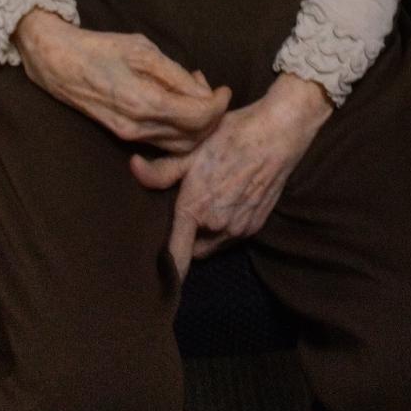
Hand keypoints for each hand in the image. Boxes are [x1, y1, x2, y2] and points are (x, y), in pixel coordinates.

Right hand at [13, 8, 230, 152]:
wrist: (58, 63)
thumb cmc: (100, 49)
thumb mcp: (142, 50)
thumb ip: (175, 74)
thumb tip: (202, 91)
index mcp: (144, 102)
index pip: (197, 117)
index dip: (218, 105)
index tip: (225, 89)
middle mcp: (138, 127)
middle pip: (192, 138)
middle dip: (211, 119)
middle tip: (215, 93)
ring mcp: (130, 135)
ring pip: (179, 145)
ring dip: (196, 125)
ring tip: (196, 93)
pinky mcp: (124, 134)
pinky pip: (162, 141)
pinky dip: (178, 126)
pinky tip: (176, 100)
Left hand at [130, 72, 332, 279]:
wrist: (276, 135)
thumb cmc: (230, 137)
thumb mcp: (191, 149)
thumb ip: (161, 170)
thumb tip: (133, 168)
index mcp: (195, 210)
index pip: (177, 257)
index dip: (167, 270)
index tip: (157, 276)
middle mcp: (217, 227)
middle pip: (193, 248)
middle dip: (187, 237)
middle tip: (184, 211)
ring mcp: (239, 229)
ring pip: (214, 244)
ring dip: (207, 233)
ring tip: (208, 202)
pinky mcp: (256, 225)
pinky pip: (232, 236)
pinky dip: (226, 227)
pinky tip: (228, 199)